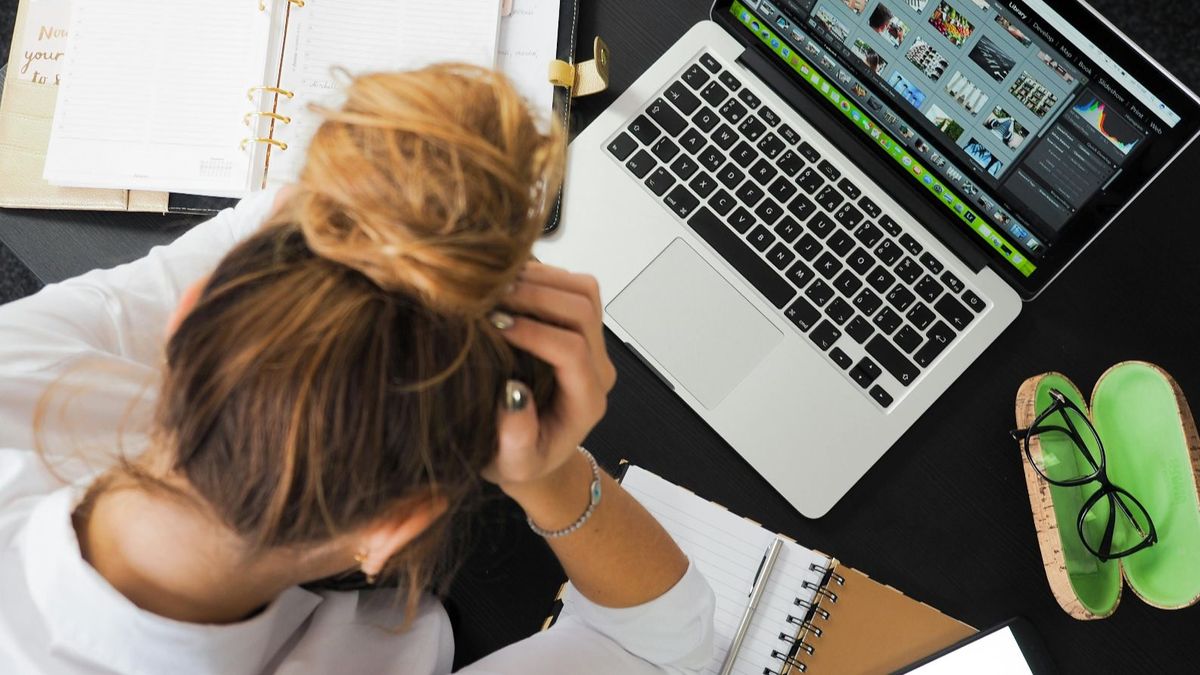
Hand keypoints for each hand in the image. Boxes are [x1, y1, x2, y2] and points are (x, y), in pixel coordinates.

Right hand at [481, 263, 616, 496]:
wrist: (534, 452)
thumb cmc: (520, 460)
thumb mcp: (513, 464)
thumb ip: (517, 438)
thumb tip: (513, 394)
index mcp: (586, 401)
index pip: (572, 351)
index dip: (534, 332)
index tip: (494, 325)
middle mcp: (597, 368)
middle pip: (583, 310)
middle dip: (536, 296)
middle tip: (490, 296)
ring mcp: (593, 344)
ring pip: (584, 290)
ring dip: (541, 279)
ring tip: (496, 285)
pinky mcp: (580, 327)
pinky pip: (573, 286)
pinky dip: (542, 275)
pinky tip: (506, 283)